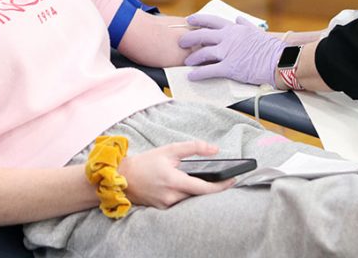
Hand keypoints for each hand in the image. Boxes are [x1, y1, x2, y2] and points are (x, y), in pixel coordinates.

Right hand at [118, 140, 233, 208]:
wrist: (123, 176)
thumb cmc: (145, 162)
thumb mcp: (169, 149)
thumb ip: (193, 148)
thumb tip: (215, 149)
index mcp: (174, 180)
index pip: (205, 188)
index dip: (222, 186)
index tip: (233, 180)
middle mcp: (171, 195)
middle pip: (199, 195)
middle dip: (210, 188)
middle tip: (219, 179)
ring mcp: (167, 205)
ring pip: (191, 200)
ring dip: (197, 192)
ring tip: (198, 181)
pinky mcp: (163, 209)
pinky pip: (181, 203)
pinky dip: (185, 195)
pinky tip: (183, 187)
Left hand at [178, 14, 284, 85]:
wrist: (281, 61)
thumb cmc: (271, 48)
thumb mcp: (257, 31)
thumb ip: (245, 25)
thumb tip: (238, 18)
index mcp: (235, 29)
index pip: (212, 20)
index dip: (198, 19)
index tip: (189, 20)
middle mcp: (229, 38)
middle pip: (202, 35)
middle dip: (189, 38)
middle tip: (181, 42)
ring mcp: (228, 52)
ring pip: (203, 53)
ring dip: (193, 58)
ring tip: (187, 62)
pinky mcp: (230, 67)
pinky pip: (209, 70)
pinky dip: (198, 74)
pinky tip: (191, 76)